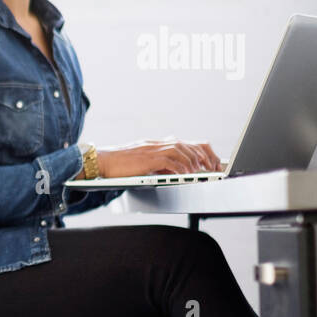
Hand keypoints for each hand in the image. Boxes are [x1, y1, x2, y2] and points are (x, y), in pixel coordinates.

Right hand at [96, 139, 220, 177]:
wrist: (102, 161)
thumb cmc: (120, 164)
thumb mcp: (143, 163)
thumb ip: (158, 164)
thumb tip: (175, 171)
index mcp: (158, 144)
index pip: (187, 143)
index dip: (203, 152)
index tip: (212, 162)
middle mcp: (158, 144)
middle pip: (189, 144)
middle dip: (205, 156)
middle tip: (213, 168)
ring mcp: (152, 149)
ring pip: (181, 150)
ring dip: (194, 161)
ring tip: (201, 171)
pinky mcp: (147, 158)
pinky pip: (169, 160)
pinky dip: (180, 167)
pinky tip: (186, 174)